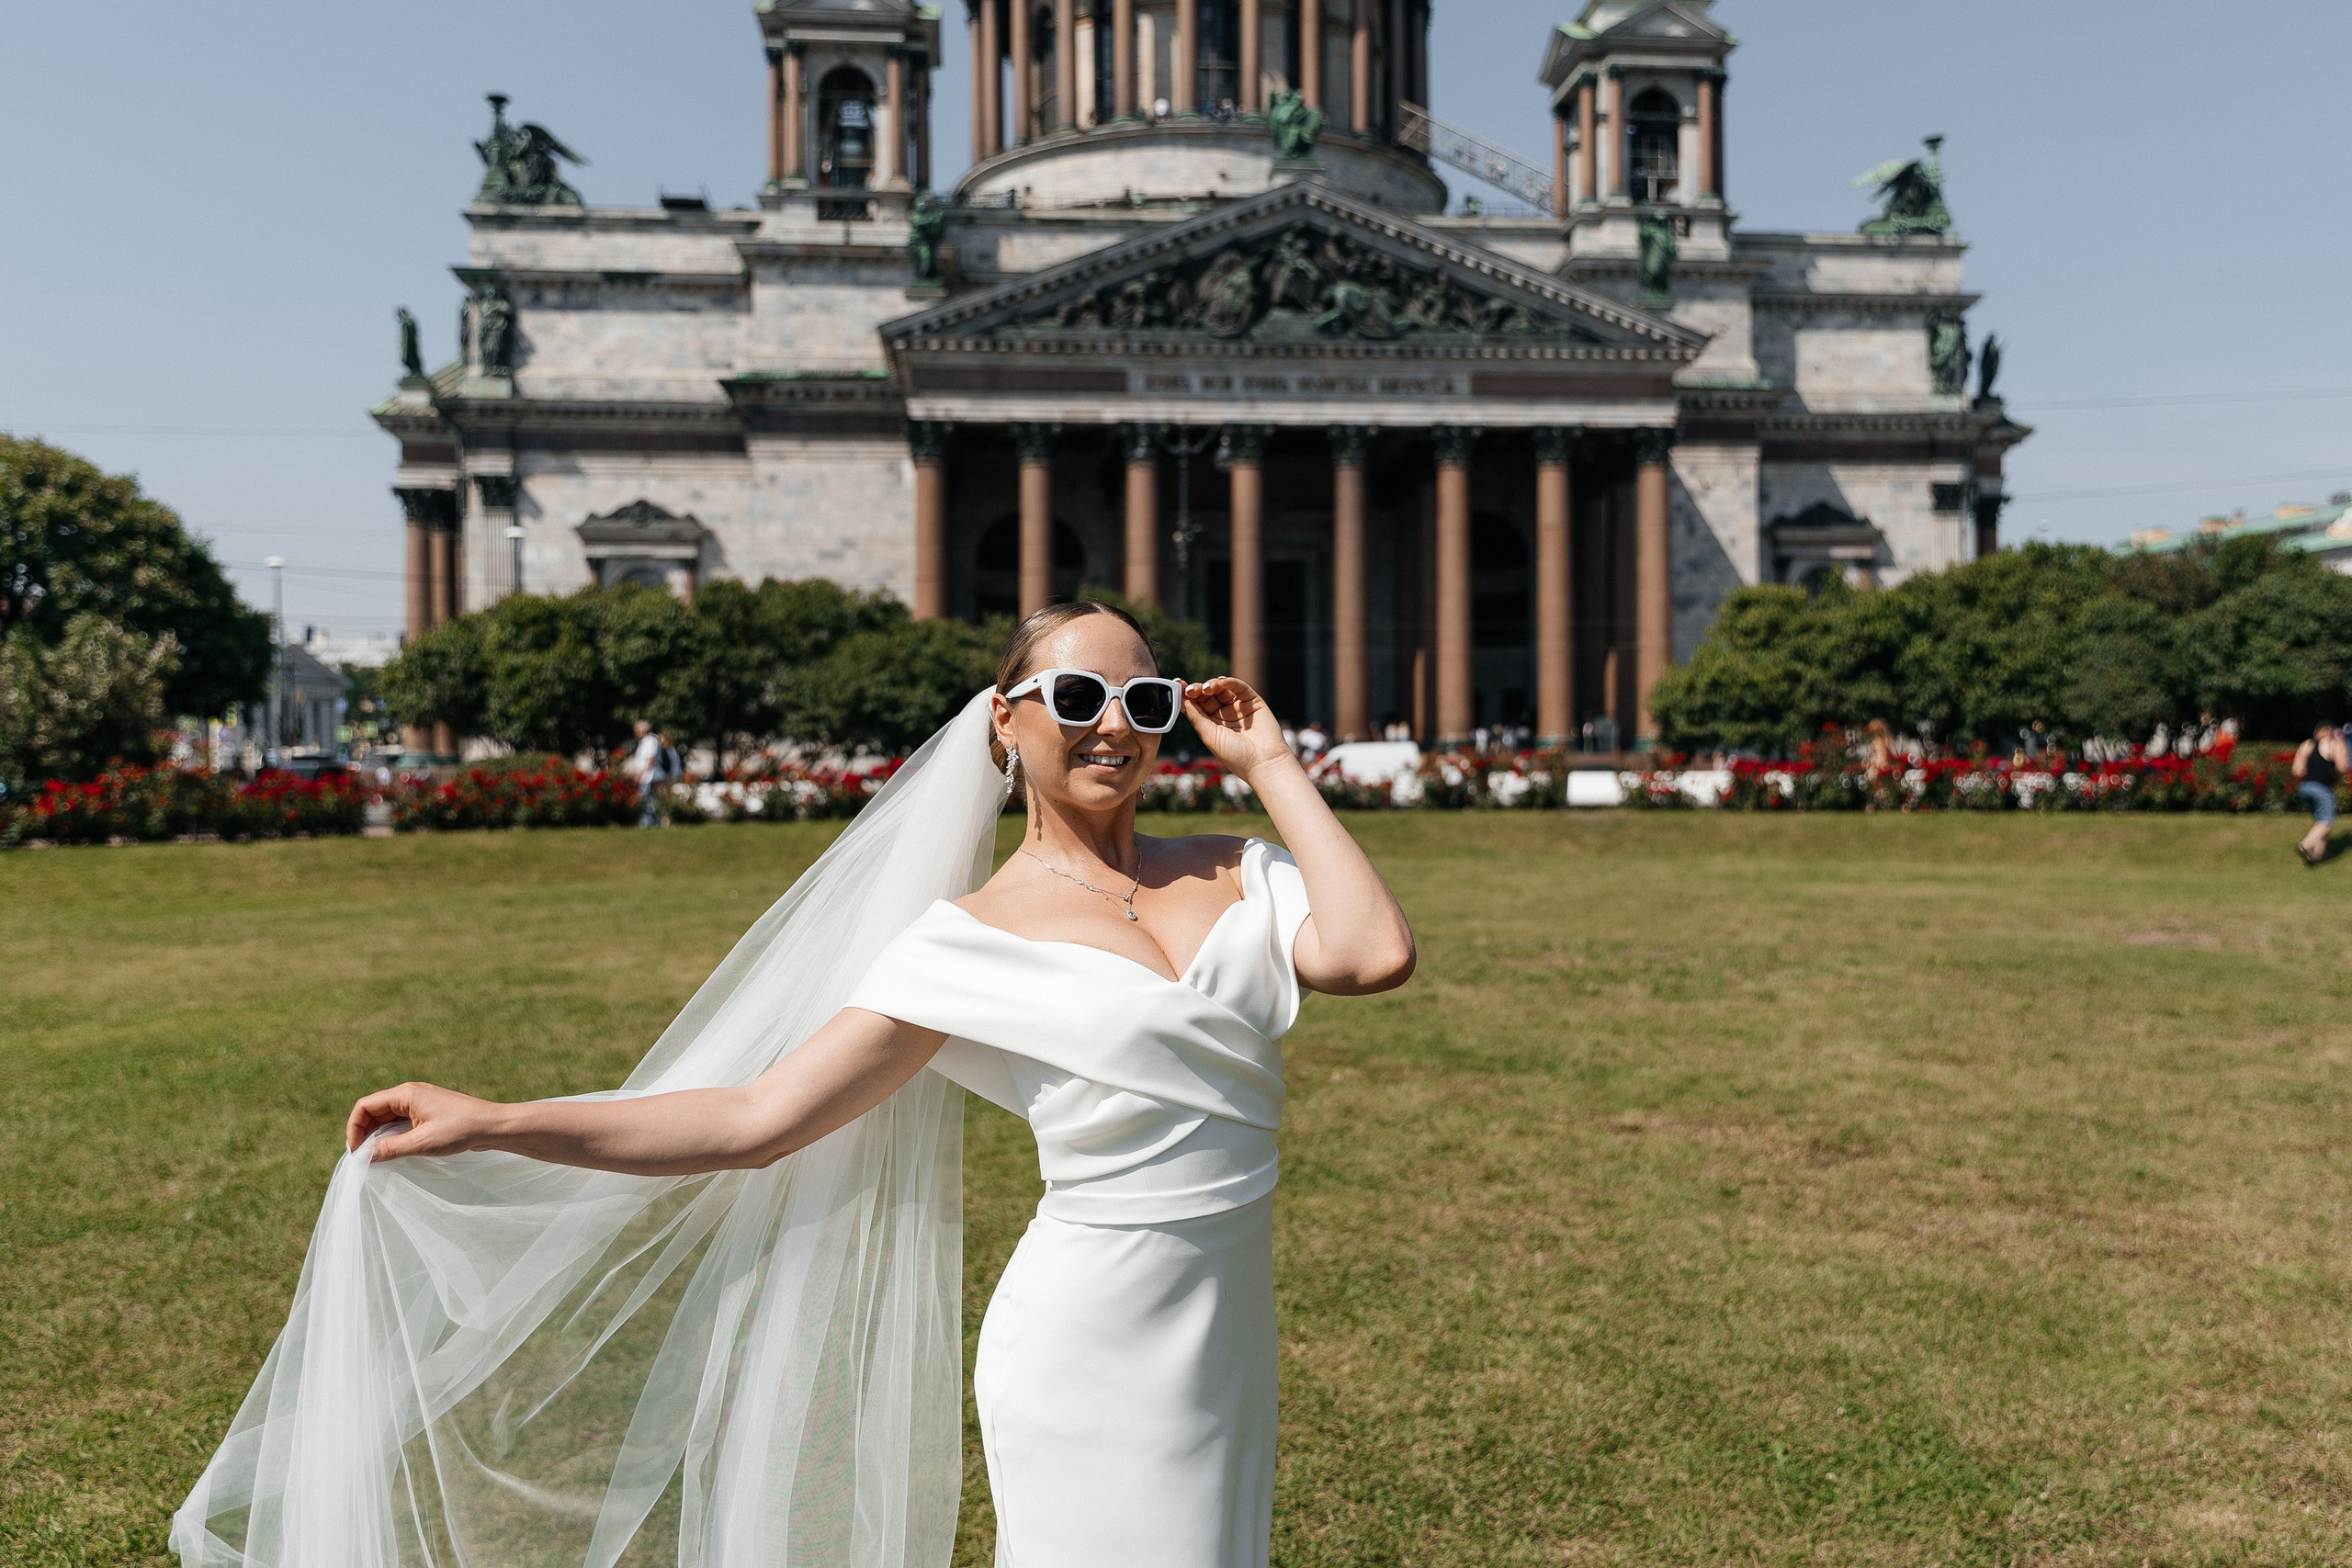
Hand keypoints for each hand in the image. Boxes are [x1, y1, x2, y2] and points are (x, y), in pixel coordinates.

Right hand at [345, 1081, 501, 1161]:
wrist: (494, 1125)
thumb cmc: (461, 1130)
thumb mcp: (422, 1143)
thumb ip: (390, 1149)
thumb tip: (364, 1157)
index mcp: (405, 1094)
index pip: (365, 1106)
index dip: (354, 1128)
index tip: (356, 1151)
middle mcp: (410, 1094)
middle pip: (374, 1111)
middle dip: (364, 1133)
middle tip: (364, 1158)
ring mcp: (419, 1102)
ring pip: (387, 1118)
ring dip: (378, 1136)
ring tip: (376, 1157)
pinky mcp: (428, 1112)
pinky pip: (401, 1122)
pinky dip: (393, 1135)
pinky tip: (393, 1151)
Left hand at [1183, 678, 1294, 783]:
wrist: (1264, 763)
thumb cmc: (1236, 755)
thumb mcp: (1209, 736)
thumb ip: (1196, 717)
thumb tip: (1182, 699)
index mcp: (1212, 725)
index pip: (1197, 705)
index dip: (1187, 695)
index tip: (1178, 685)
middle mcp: (1225, 714)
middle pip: (1208, 695)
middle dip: (1198, 689)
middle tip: (1191, 689)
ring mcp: (1239, 707)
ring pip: (1222, 689)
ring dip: (1212, 684)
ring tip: (1206, 688)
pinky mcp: (1253, 701)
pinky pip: (1240, 687)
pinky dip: (1230, 682)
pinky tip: (1221, 682)